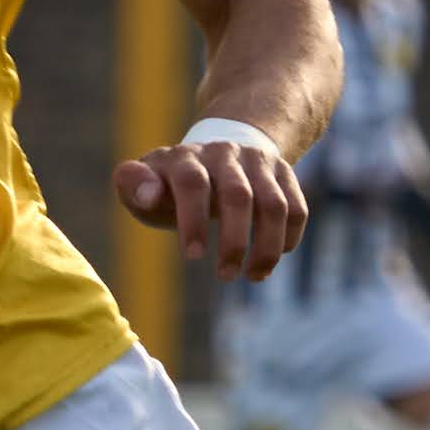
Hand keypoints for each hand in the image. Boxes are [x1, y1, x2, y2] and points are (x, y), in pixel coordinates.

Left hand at [115, 132, 306, 286]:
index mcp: (186, 158)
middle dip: (234, 241)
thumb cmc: (169, 185)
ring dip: (266, 246)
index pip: (193, 183)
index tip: (193, 256)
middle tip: (225, 275)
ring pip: (274, 205)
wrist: (213, 155)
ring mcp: (258, 163)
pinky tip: (269, 263)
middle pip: (239, 195)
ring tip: (252, 276)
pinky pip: (297, 208)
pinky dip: (289, 239)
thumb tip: (148, 195)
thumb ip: (133, 185)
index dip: (194, 220)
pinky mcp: (283, 174)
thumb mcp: (141, 184)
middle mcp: (225, 154)